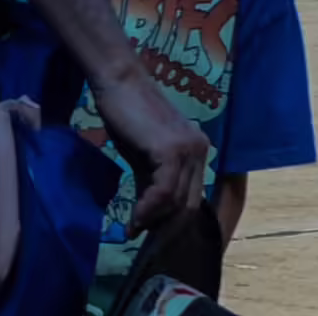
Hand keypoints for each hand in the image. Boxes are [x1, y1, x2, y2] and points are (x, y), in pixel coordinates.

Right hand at [104, 82, 213, 233]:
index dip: (174, 220)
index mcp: (198, 151)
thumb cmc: (125, 111)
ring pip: (178, 201)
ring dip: (155, 221)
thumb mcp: (141, 154)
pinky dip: (149, 209)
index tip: (154, 235)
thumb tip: (144, 216)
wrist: (116, 79)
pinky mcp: (171, 151)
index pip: (192, 196)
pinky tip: (135, 217)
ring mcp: (189, 151)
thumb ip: (149, 181)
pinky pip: (164, 191)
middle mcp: (200, 151)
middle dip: (168, 226)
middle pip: (189, 203)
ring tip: (134, 229)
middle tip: (144, 239)